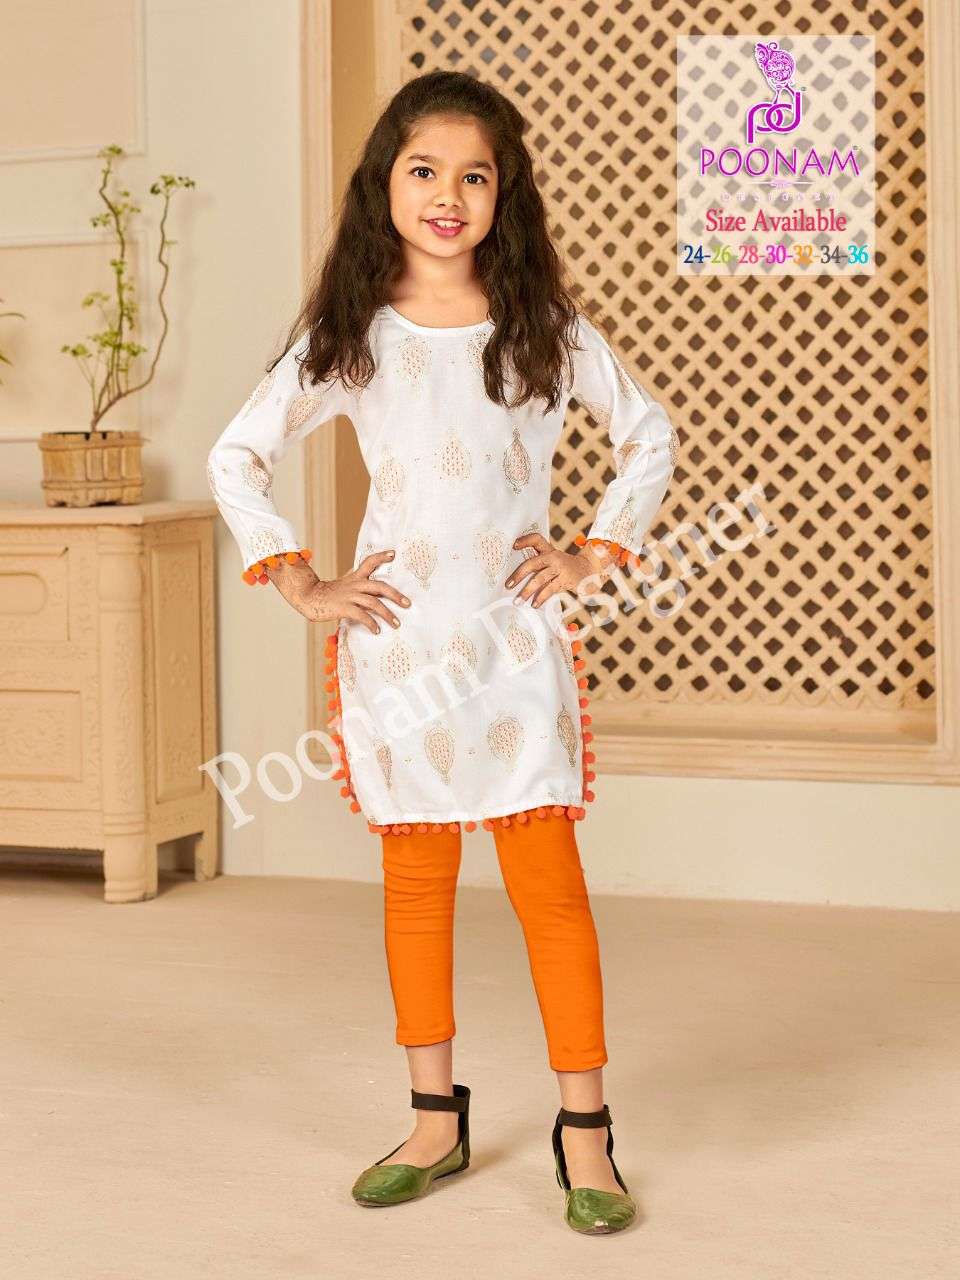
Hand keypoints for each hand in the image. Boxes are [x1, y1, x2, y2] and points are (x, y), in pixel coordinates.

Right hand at [267, 548, 410, 632]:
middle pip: (380, 586)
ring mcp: (350, 596)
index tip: (393, 553)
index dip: (381, 557)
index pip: (369, 562)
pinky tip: (377, 630)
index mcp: (355, 577)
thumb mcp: (344, 586)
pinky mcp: (344, 608)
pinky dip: (372, 624)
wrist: (307, 597)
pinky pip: (362, 616)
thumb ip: (358, 588)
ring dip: (387, 614)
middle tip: (407, 603)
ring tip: (396, 624)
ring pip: (374, 603)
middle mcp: (355, 585)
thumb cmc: (328, 595)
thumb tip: (374, 595)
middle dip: (396, 595)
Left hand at [504, 533, 616, 607]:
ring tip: (518, 601)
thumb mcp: (553, 563)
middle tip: (508, 585)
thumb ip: (539, 566)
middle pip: (532, 563)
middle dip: (518, 575)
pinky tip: (534, 604)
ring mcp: (559, 568)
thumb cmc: (564, 569)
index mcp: (549, 550)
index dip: (525, 540)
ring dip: (527, 591)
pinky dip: (540, 598)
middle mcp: (553, 557)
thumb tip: (517, 579)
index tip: (513, 545)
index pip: (536, 539)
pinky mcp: (565, 579)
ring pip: (539, 579)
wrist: (589, 572)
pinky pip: (549, 589)